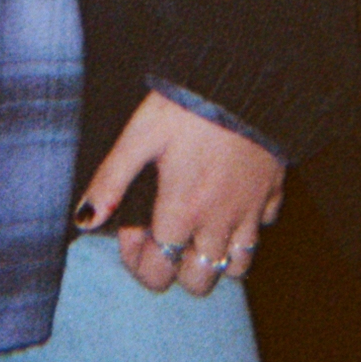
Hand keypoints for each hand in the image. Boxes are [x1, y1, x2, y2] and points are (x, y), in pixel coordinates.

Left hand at [76, 90, 285, 297]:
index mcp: (181, 211)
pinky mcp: (274, 192)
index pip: (158, 272)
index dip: (138, 262)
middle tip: (165, 235)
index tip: (132, 230)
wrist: (246, 80)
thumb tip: (85, 220)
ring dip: (216, 256)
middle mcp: (218, 221)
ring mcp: (251, 210)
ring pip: (238, 266)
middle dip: (178, 269)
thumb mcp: (139, 136)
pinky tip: (231, 201)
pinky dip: (248, 225)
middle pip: (200, 282)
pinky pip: (264, 228)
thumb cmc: (187, 105)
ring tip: (199, 229)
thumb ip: (110, 181)